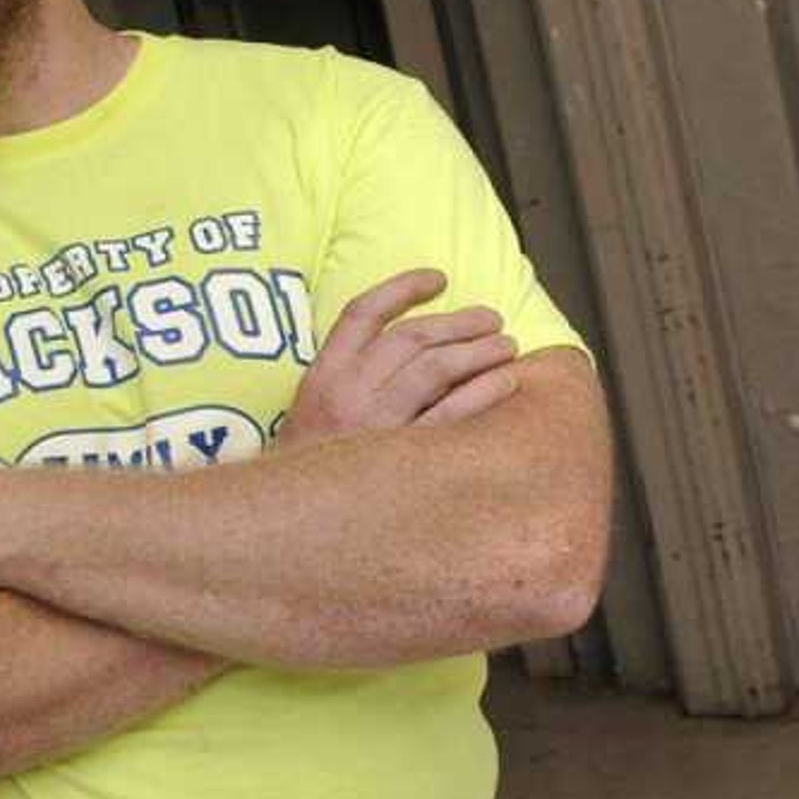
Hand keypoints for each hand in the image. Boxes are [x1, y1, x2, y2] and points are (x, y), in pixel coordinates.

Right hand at [283, 266, 520, 449]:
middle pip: (410, 337)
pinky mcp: (402, 457)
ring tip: (506, 345)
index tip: (439, 279)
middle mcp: (348, 393)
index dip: (403, 288)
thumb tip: (414, 345)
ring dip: (478, 349)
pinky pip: (452, 414)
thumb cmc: (310, 465)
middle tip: (491, 319)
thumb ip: (351, 375)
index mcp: (323, 375)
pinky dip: (483, 392)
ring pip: (435, 367)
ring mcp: (375, 425)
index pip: (363, 313)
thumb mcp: (315, 410)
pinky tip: (506, 382)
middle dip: (458, 321)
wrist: (292, 520)